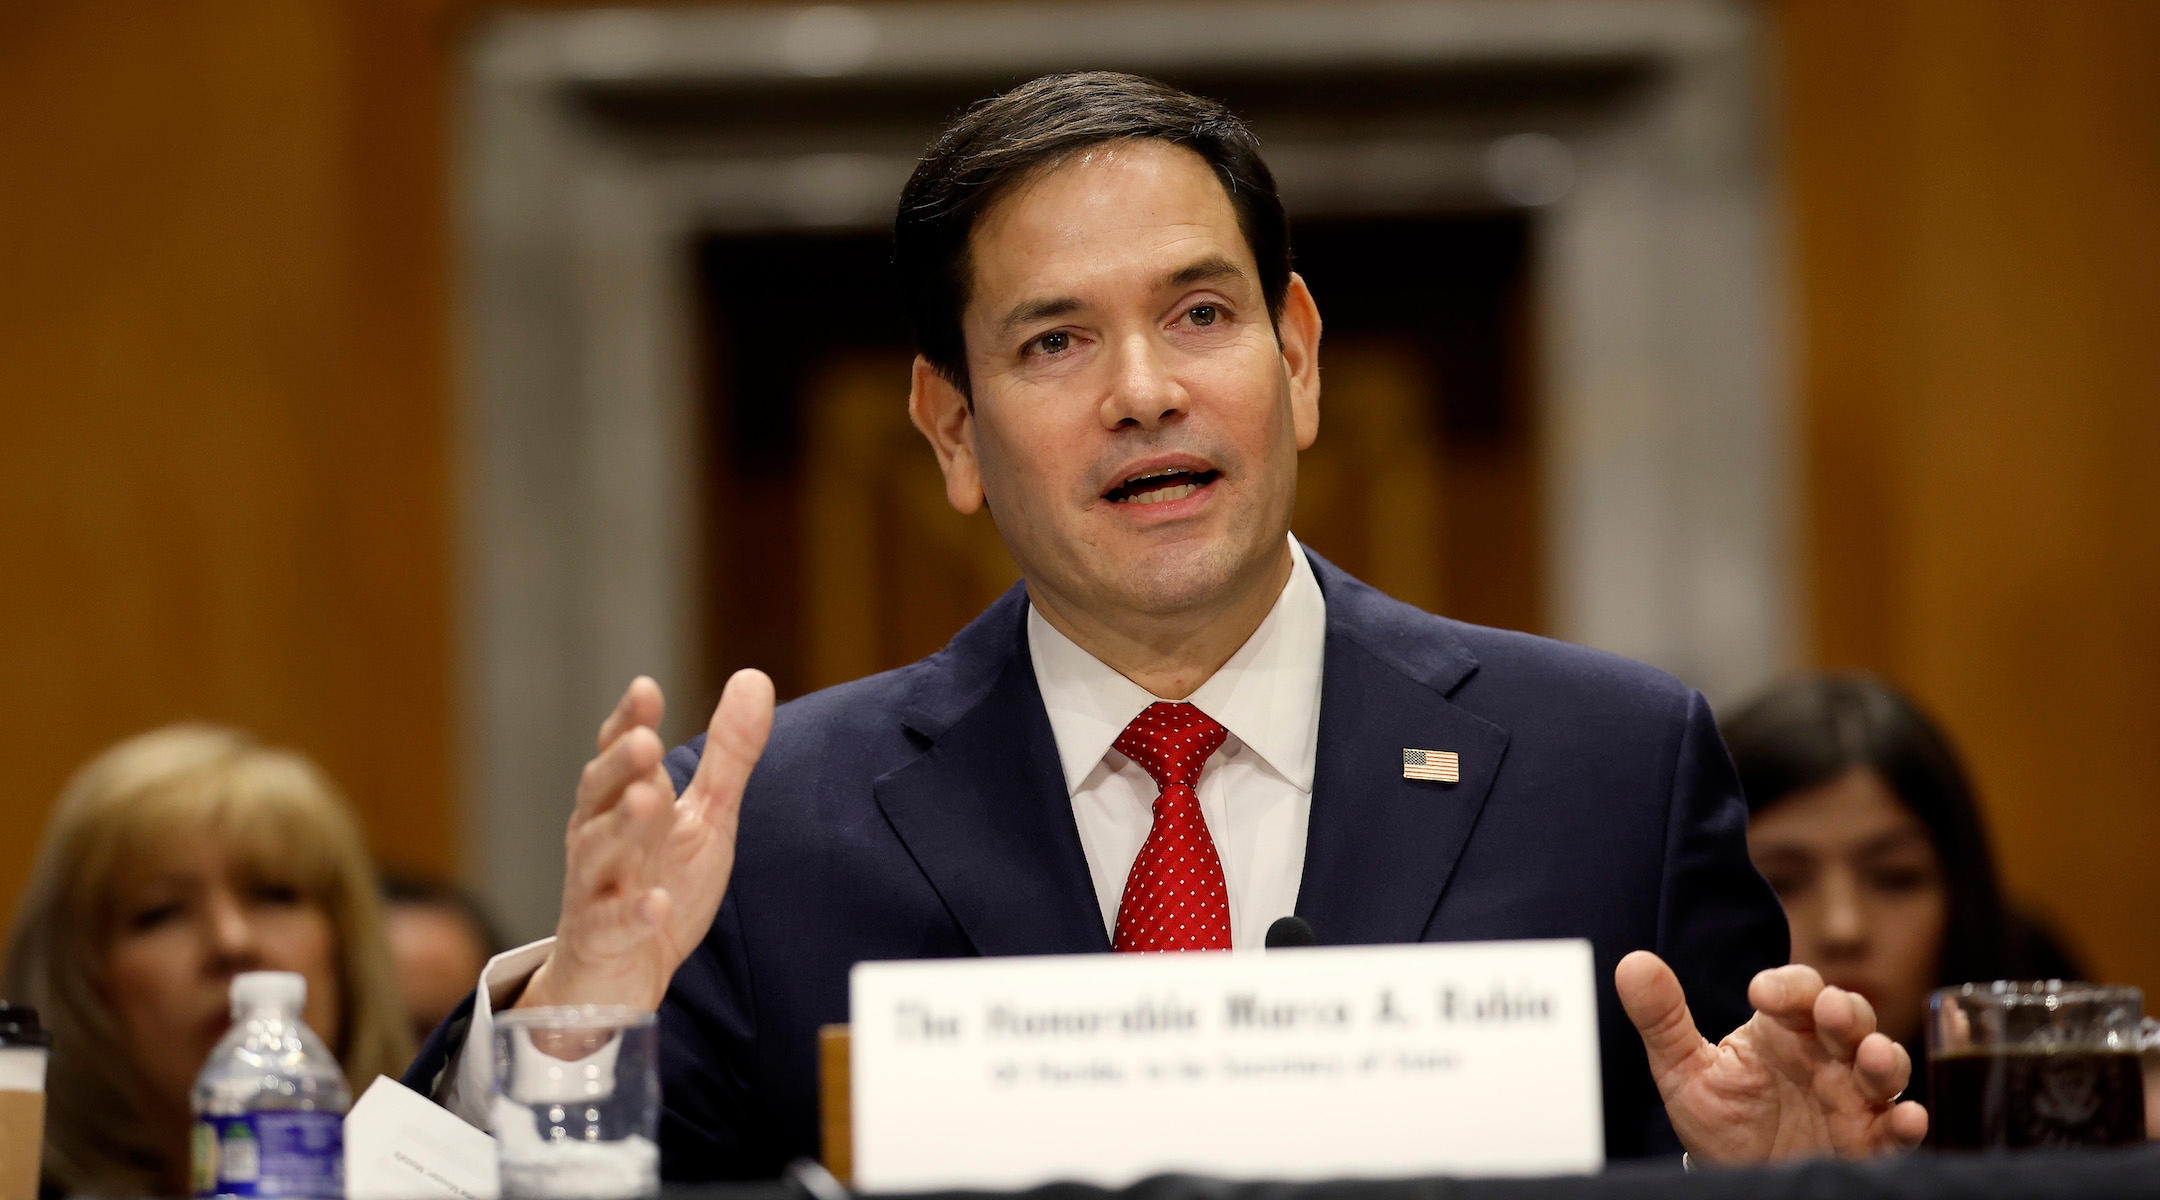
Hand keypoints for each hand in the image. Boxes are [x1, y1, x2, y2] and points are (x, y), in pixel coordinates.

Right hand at [517, 669, 774, 1011]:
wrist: (623, 974)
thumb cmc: (660, 880)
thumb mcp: (706, 816)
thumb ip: (728, 754)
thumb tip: (753, 677)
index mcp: (623, 801)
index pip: (619, 754)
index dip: (628, 721)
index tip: (646, 691)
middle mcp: (600, 837)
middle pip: (599, 795)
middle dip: (619, 768)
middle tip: (644, 742)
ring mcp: (593, 889)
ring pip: (596, 853)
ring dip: (621, 827)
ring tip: (647, 802)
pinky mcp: (600, 941)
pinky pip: (610, 926)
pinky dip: (632, 914)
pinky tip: (656, 903)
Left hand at [1617, 951, 1927, 1163]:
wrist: (1735, 1176)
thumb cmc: (1719, 1118)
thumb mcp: (1684, 1070)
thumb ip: (1662, 1019)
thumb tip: (1632, 963)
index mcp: (1784, 1030)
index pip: (1798, 990)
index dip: (1787, 985)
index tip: (1761, 992)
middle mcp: (1825, 1056)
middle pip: (1850, 1018)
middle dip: (1845, 1012)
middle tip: (1830, 1012)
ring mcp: (1851, 1097)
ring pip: (1883, 1067)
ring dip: (1884, 1059)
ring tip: (1873, 1057)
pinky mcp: (1868, 1140)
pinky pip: (1897, 1129)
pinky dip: (1908, 1122)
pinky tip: (1907, 1118)